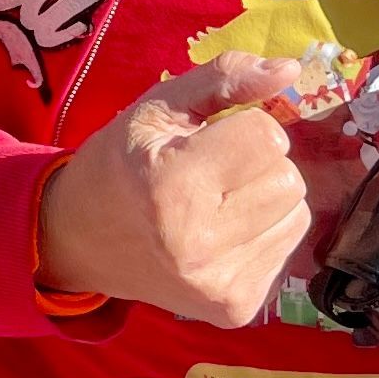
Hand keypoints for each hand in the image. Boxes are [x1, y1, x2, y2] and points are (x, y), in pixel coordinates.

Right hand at [36, 54, 313, 328]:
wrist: (81, 241)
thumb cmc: (122, 164)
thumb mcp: (158, 108)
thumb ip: (224, 79)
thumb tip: (290, 69)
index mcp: (172, 186)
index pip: (268, 137)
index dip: (243, 128)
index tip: (206, 141)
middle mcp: (197, 244)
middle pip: (289, 178)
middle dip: (258, 165)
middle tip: (211, 174)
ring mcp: (218, 284)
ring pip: (298, 213)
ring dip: (265, 199)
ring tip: (217, 204)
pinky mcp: (235, 308)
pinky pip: (287, 248)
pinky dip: (262, 233)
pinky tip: (221, 235)